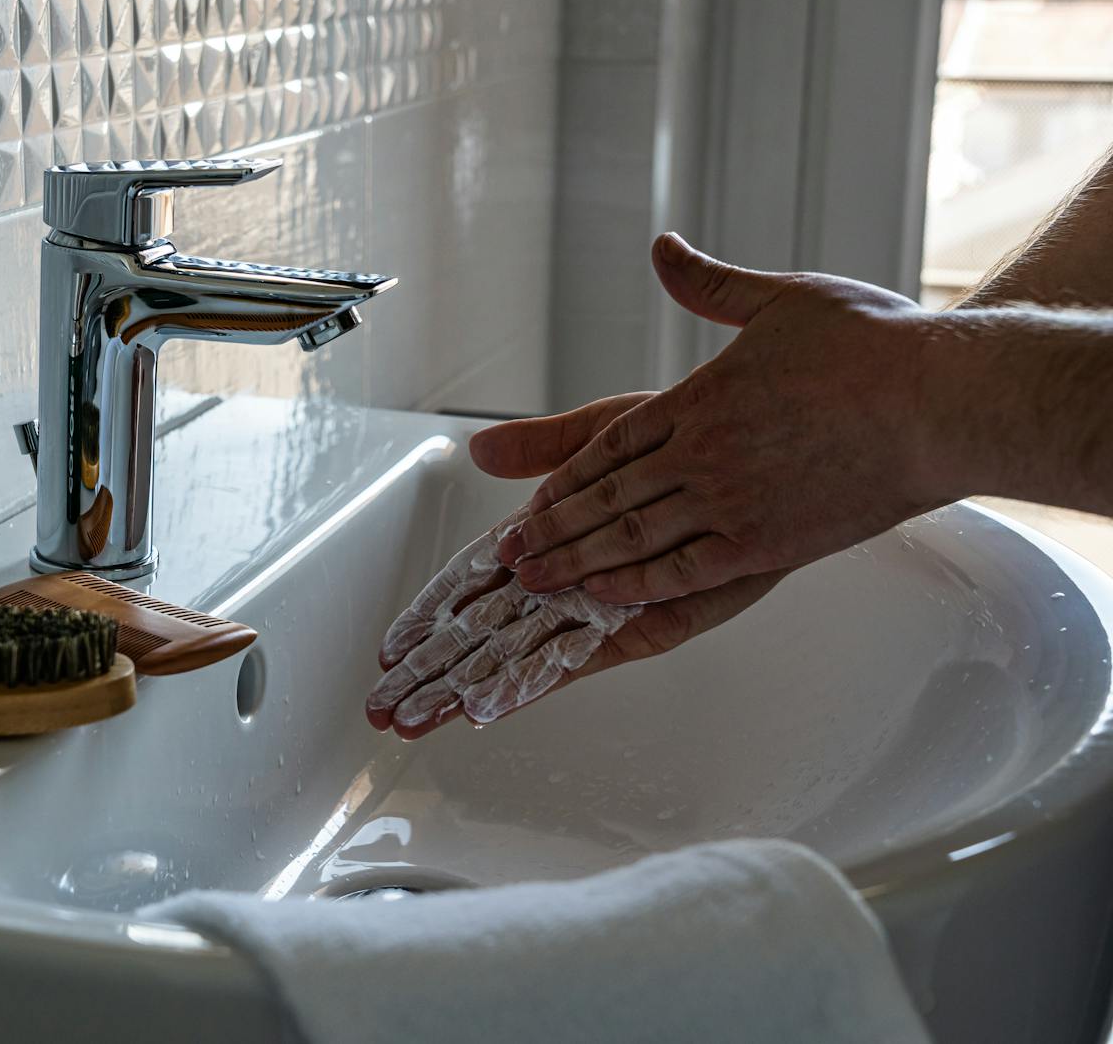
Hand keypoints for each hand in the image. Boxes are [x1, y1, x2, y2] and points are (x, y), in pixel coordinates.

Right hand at [368, 394, 775, 739]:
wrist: (772, 458)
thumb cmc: (697, 445)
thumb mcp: (605, 435)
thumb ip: (542, 451)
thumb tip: (481, 450)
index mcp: (554, 537)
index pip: (474, 584)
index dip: (430, 614)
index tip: (391, 647)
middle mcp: (571, 582)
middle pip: (484, 634)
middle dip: (432, 670)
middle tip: (384, 706)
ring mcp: (603, 608)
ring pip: (517, 657)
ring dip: (464, 689)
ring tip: (417, 720)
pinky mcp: (642, 625)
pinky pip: (575, 661)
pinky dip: (526, 684)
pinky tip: (485, 707)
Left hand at [497, 232, 937, 604]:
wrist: (941, 400)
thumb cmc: (872, 345)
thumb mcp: (781, 300)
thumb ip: (711, 285)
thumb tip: (664, 248)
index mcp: (700, 397)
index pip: (609, 444)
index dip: (564, 474)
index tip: (530, 498)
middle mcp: (702, 452)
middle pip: (606, 498)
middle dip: (552, 530)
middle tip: (507, 556)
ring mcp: (731, 501)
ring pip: (632, 539)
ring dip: (577, 563)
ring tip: (535, 584)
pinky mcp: (767, 543)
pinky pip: (686, 571)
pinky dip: (640, 586)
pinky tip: (607, 599)